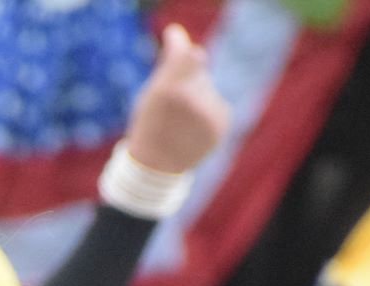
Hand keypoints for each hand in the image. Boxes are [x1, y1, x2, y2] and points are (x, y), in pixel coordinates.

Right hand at [124, 24, 228, 174]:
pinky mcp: (221, 124)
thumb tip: (178, 34)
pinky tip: (193, 128)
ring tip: (182, 121)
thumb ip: (168, 64)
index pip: (191, 55)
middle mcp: (191, 101)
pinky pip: (217, 103)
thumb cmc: (149, 124)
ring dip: (197, 95)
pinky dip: (207, 110)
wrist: (157, 167)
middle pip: (198, 69)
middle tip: (172, 103)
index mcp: (168, 92)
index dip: (184, 49)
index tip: (178, 47)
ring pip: (207, 87)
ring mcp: (208, 115)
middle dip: (187, 78)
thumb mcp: (150, 93)